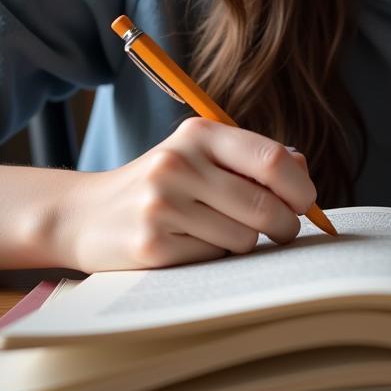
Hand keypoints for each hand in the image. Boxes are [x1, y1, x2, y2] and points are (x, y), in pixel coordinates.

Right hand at [52, 118, 317, 272]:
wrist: (84, 214)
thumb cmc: (163, 184)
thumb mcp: (202, 156)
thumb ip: (253, 159)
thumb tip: (303, 170)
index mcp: (199, 133)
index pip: (271, 160)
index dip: (300, 187)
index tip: (306, 202)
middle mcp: (178, 163)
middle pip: (264, 205)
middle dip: (286, 224)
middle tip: (285, 229)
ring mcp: (161, 204)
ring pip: (244, 237)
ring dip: (246, 241)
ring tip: (219, 230)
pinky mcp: (150, 244)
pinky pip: (214, 257)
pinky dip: (214, 255)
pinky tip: (190, 243)